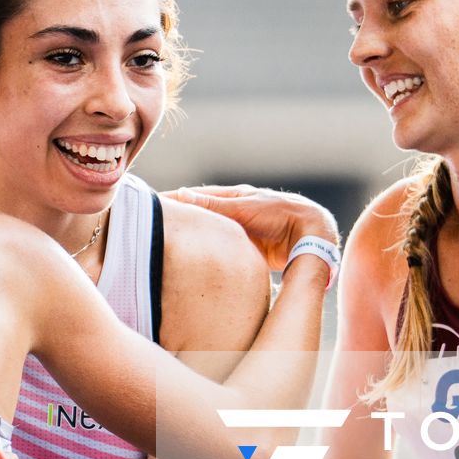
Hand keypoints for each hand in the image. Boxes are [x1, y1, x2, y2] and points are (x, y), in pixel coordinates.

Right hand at [164, 184, 338, 270]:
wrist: (311, 235)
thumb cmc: (281, 215)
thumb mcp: (243, 209)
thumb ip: (213, 206)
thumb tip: (181, 195)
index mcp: (231, 197)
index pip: (193, 198)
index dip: (172, 203)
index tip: (147, 209)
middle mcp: (234, 212)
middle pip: (200, 217)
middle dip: (180, 222)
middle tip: (151, 231)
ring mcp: (241, 230)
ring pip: (211, 234)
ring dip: (195, 239)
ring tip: (168, 248)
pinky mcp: (249, 248)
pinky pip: (223, 249)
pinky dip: (210, 253)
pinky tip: (198, 264)